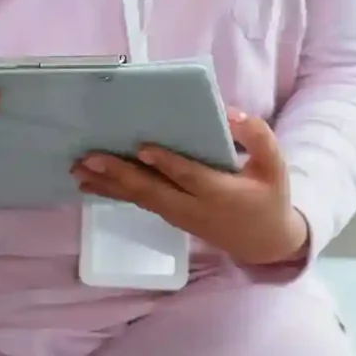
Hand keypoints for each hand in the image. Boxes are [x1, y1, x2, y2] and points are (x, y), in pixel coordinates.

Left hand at [70, 110, 308, 268]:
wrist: (265, 242)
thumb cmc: (270, 197)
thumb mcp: (275, 165)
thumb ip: (256, 136)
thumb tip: (229, 113)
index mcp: (221, 193)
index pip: (190, 177)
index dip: (167, 163)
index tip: (142, 148)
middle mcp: (194, 208)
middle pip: (152, 192)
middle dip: (119, 175)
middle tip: (89, 159)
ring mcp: (180, 216)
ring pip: (141, 200)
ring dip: (109, 185)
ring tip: (79, 171)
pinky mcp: (173, 218)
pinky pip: (142, 204)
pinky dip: (117, 193)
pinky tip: (95, 184)